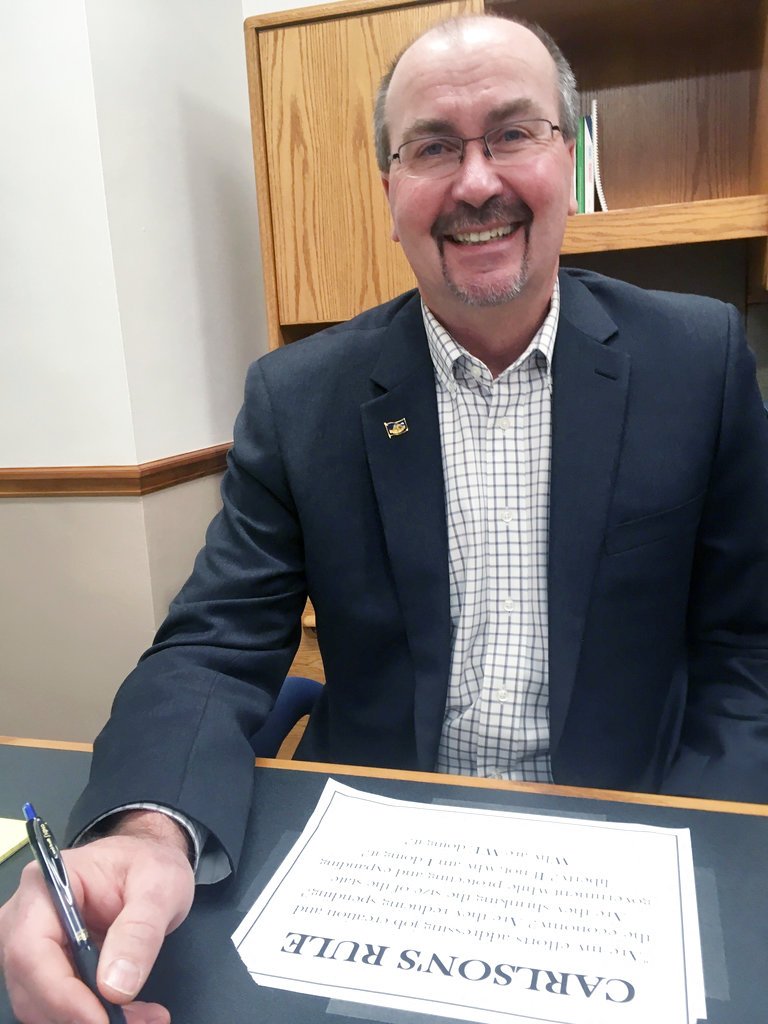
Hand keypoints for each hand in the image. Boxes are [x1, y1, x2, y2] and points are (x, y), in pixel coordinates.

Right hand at [0, 812, 194, 1023]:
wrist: (151, 863)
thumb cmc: (151, 863)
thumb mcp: (160, 886)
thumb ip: (140, 931)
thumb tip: (116, 986)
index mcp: (45, 886)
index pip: (32, 951)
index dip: (61, 994)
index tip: (101, 1019)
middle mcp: (25, 918)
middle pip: (31, 985)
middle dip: (80, 1014)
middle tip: (138, 1020)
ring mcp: (31, 945)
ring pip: (41, 1004)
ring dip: (88, 1020)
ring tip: (142, 1016)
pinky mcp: (46, 967)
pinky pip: (57, 1005)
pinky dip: (90, 1017)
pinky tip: (130, 1013)